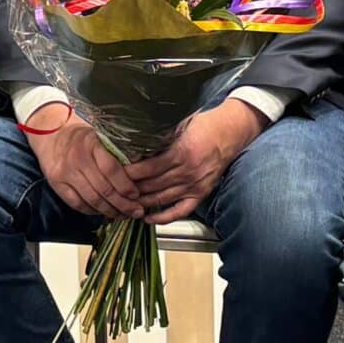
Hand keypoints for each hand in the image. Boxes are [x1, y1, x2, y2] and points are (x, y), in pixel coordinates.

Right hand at [26, 106, 145, 218]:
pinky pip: (78, 204)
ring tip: (123, 215)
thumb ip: (118, 153)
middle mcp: (78, 157)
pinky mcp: (57, 184)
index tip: (137, 195)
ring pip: (92, 200)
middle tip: (136, 211)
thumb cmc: (83, 139)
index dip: (126, 185)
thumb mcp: (101, 138)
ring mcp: (66, 172)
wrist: (52, 136)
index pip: (112, 169)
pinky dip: (93, 212)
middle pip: (104, 189)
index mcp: (92, 143)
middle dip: (123, 204)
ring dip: (110, 211)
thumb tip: (143, 174)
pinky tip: (104, 212)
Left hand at [127, 99, 264, 224]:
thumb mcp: (180, 124)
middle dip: (131, 188)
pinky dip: (162, 218)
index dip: (129, 173)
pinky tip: (147, 218)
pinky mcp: (200, 194)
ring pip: (161, 199)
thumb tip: (133, 140)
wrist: (229, 133)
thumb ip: (160, 134)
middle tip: (114, 189)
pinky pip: (179, 211)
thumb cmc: (203, 126)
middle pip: (152, 185)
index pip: (148, 168)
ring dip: (141, 203)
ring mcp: (194, 185)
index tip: (115, 172)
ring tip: (124, 203)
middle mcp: (187, 171)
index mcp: (181, 152)